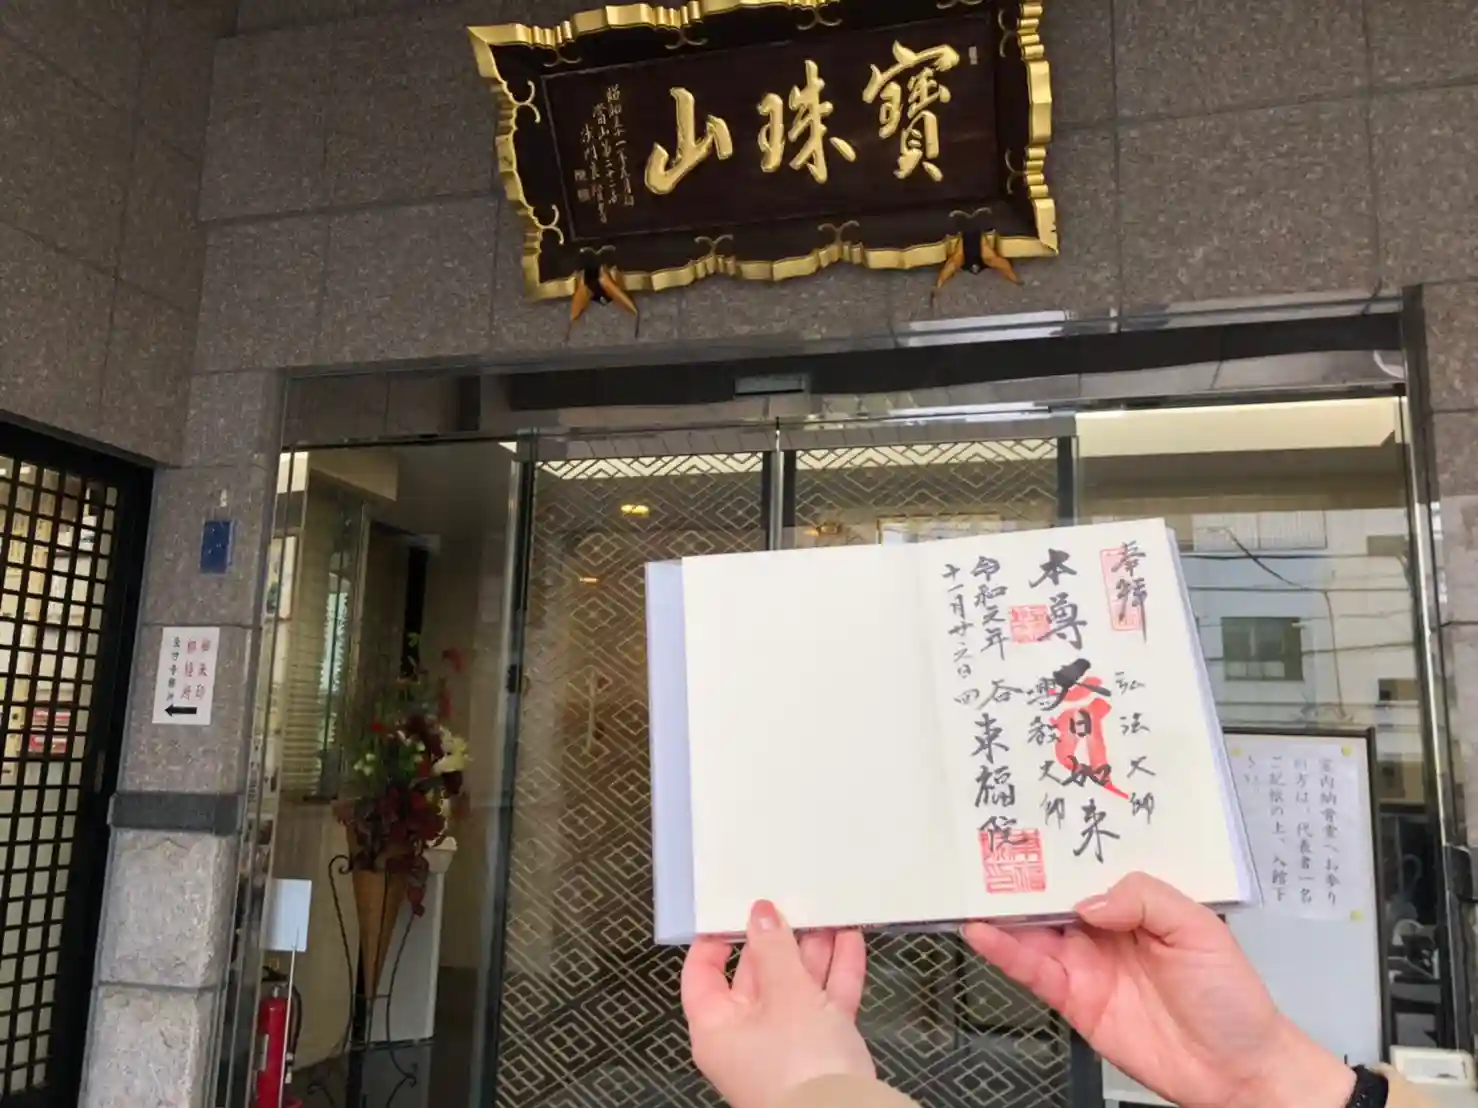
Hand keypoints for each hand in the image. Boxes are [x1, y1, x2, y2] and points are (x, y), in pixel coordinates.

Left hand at [682, 901, 872, 1107]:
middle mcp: (747, 1037)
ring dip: (814, 951)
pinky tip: (850, 940)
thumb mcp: (786, 995)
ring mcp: (787, 1045)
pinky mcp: (822, 1051)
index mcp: (717, 1027)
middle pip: (757, 976)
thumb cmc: (800, 1065)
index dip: (716, 939)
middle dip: (779, 939)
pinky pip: (826, 1003)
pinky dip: (838, 973)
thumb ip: (775, 949)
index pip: (702, 974)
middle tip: (792, 902)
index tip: (735, 908)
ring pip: (797, 986)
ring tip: (828, 912)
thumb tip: (761, 914)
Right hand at [964, 873, 1354, 1107]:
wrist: (1236, 1069)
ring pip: (1032, 930)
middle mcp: (1104, 929)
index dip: (1060, 849)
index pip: (1088, 868)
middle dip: (1019, 873)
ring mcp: (1085, 963)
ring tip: (971, 890)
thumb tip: (1088, 901)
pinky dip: (1004, 953)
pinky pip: (1032, 971)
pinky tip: (984, 935)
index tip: (1030, 825)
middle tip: (984, 849)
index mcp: (1135, 903)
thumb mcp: (1200, 929)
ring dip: (1001, 911)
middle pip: (1051, 894)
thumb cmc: (1232, 997)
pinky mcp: (1074, 999)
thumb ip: (1146, 899)